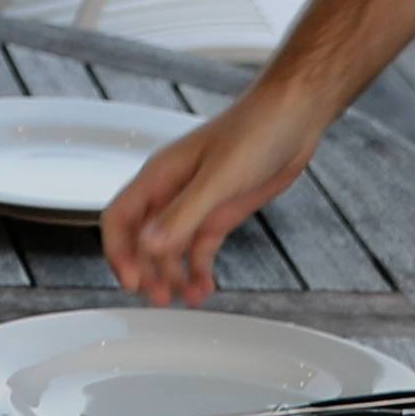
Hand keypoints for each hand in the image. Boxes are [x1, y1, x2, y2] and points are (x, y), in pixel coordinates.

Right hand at [101, 82, 330, 304]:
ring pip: (170, 250)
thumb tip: (148, 246)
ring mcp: (196, 203)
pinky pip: (199, 249)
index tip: (133, 282)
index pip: (120, 219)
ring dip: (173, 276)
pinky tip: (204, 288)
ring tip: (186, 297)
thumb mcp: (218, 178)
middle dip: (146, 271)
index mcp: (160, 176)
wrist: (295, 117)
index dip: (119, 253)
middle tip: (161, 299)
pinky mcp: (220, 212)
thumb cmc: (256, 130)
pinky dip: (198, 271)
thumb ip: (183, 214)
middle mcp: (172, 192)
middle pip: (141, 240)